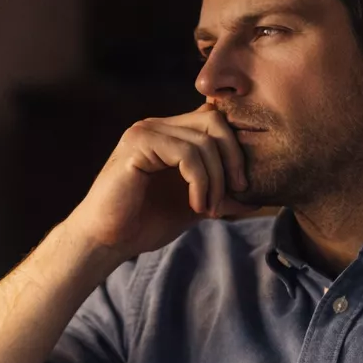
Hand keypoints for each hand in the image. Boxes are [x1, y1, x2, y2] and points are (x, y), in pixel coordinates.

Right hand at [64, 104, 260, 263]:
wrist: (106, 241)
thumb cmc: (143, 224)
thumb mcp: (194, 205)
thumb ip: (220, 192)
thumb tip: (256, 196)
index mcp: (170, 134)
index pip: (216, 121)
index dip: (236, 149)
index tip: (242, 187)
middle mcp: (157, 125)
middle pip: (216, 122)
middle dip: (234, 160)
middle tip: (236, 193)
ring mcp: (145, 131)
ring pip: (204, 140)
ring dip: (216, 180)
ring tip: (209, 209)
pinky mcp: (138, 145)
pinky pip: (186, 153)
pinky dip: (200, 182)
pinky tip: (196, 206)